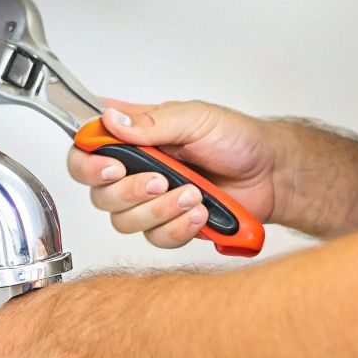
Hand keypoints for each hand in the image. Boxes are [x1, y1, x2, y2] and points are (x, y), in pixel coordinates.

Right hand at [67, 99, 281, 248]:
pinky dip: (178, 227)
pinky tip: (199, 213)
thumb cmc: (236, 139)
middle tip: (159, 180)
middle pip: (98, 192)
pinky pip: (155, 238)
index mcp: (135, 135)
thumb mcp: (196, 118)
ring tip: (192, 193)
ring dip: (158, 210)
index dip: (87, 162)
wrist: (271, 174)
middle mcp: (136, 169)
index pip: (86, 148)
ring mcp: (151, 200)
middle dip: (129, 191)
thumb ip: (152, 122)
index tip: (111, 167)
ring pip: (124, 221)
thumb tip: (111, 119)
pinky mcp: (169, 225)